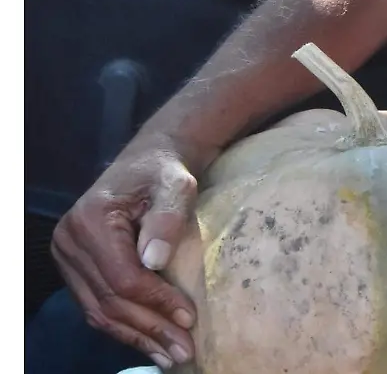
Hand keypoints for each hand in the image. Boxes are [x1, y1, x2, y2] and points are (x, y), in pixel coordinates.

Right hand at [51, 136, 204, 369]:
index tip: (189, 317)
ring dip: (137, 337)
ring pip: (100, 311)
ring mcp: (68, 259)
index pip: (122, 276)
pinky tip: (150, 343)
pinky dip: (124, 328)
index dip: (156, 301)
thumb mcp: (177, 184)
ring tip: (171, 356)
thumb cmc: (166, 171)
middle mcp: (69, 243)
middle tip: (184, 351)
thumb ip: (168, 217)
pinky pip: (97, 307)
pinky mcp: (76, 270)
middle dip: (150, 328)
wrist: (150, 161)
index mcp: (90, 221)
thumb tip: (154, 261)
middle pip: (109, 300)